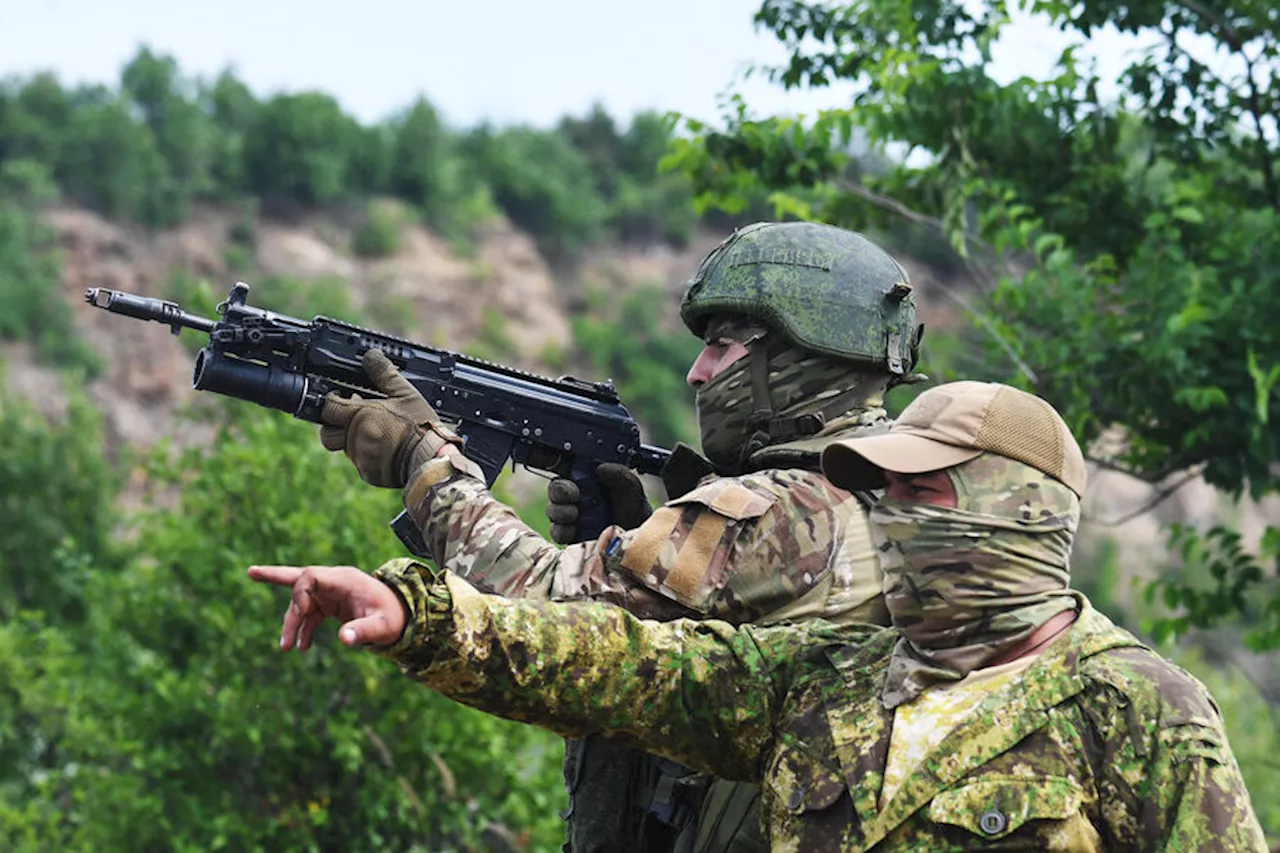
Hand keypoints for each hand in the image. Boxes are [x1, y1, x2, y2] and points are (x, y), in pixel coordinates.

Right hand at [247, 564, 406, 650]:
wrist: (405, 616)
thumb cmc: (394, 618)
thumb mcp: (382, 627)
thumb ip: (363, 631)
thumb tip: (343, 639)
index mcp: (345, 580)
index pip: (310, 576)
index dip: (299, 594)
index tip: (302, 615)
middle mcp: (335, 582)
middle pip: (300, 578)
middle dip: (274, 576)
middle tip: (251, 572)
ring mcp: (332, 593)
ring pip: (302, 602)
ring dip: (292, 623)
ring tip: (286, 647)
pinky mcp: (332, 605)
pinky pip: (310, 614)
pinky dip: (303, 629)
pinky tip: (301, 647)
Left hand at [319, 349, 457, 487]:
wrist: (431, 460)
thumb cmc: (420, 427)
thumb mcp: (406, 395)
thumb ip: (385, 375)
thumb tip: (371, 356)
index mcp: (361, 416)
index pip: (328, 408)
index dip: (331, 401)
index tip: (341, 397)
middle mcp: (355, 438)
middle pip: (327, 433)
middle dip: (334, 425)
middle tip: (351, 418)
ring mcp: (360, 458)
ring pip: (344, 448)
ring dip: (353, 439)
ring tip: (374, 432)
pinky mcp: (369, 474)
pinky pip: (359, 463)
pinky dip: (367, 455)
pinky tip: (384, 448)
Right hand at [545, 462, 652, 543]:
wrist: (639, 538)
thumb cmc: (633, 509)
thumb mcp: (631, 488)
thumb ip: (619, 474)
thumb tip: (601, 468)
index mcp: (586, 481)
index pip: (565, 474)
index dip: (564, 479)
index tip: (574, 488)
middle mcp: (575, 497)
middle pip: (554, 492)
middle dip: (559, 494)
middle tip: (574, 498)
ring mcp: (570, 518)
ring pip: (552, 512)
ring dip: (560, 512)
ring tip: (574, 515)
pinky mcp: (570, 537)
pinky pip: (557, 534)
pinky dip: (562, 532)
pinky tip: (573, 532)